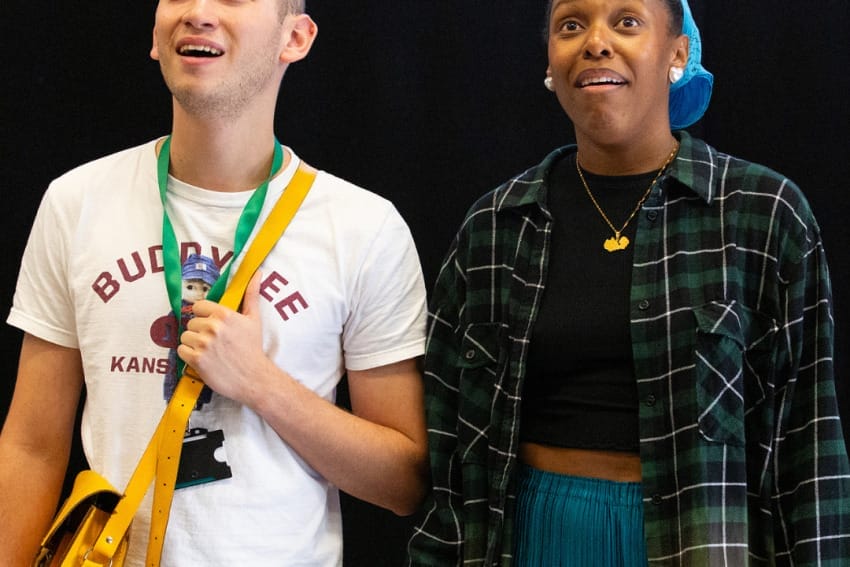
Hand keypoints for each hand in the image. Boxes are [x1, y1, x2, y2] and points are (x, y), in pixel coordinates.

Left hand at [177, 271, 278, 405]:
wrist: (254, 378)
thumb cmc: (253, 348)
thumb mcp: (254, 319)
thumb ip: (251, 294)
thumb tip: (257, 273)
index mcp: (224, 314)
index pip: (198, 307)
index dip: (204, 316)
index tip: (212, 326)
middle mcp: (212, 327)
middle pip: (191, 322)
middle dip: (200, 332)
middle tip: (214, 342)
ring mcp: (203, 343)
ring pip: (185, 336)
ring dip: (193, 344)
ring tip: (209, 352)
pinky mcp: (196, 359)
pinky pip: (181, 350)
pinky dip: (188, 356)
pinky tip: (203, 359)